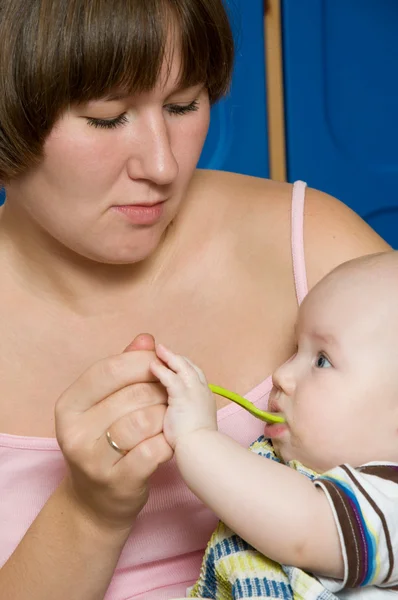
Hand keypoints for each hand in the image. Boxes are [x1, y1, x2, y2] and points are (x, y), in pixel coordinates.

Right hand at [55, 334, 172, 531]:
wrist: (97, 501)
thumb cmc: (105, 442)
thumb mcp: (104, 404)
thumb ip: (124, 370)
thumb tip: (147, 339)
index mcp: (68, 405)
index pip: (110, 369)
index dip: (142, 362)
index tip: (160, 364)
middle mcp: (74, 432)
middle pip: (134, 394)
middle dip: (160, 391)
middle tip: (169, 397)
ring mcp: (93, 460)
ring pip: (146, 420)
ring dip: (166, 417)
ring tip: (168, 420)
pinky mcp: (117, 482)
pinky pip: (154, 449)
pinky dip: (168, 442)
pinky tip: (167, 442)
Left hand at [150, 344, 216, 448]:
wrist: (199, 450)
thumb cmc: (195, 445)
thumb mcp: (190, 425)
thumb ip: (182, 413)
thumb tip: (173, 413)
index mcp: (205, 398)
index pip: (194, 376)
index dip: (182, 367)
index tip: (172, 363)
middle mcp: (202, 391)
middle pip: (190, 367)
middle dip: (175, 358)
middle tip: (162, 349)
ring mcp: (194, 392)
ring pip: (182, 368)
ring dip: (169, 358)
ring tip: (157, 350)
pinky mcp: (183, 397)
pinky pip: (171, 379)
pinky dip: (161, 370)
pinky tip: (152, 366)